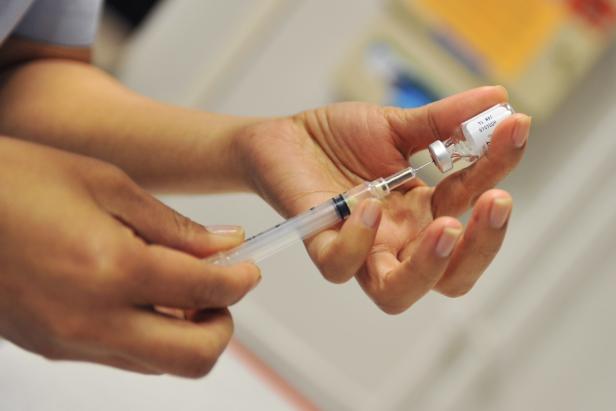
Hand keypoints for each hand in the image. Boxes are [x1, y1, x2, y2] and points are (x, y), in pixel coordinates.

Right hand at [0, 137, 259, 376]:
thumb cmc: (20, 182)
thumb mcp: (108, 185)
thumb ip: (175, 227)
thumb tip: (227, 246)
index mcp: (113, 269)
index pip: (208, 291)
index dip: (242, 280)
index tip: (249, 268)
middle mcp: (93, 320)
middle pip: (194, 358)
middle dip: (223, 325)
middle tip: (221, 290)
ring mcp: (71, 342)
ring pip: (160, 364)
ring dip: (187, 333)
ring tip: (181, 289)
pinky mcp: (54, 348)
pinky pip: (124, 357)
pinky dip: (150, 335)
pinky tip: (142, 296)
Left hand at [237, 86, 529, 313]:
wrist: (285, 137)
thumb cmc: (339, 138)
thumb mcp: (395, 125)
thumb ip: (442, 121)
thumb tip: (499, 99)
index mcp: (423, 211)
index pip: (472, 206)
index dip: (498, 171)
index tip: (515, 129)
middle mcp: (398, 239)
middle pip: (451, 278)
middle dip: (481, 247)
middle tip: (496, 201)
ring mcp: (360, 247)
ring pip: (397, 293)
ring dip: (429, 266)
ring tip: (446, 225)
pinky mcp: (320, 240)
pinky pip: (340, 267)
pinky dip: (358, 242)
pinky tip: (368, 204)